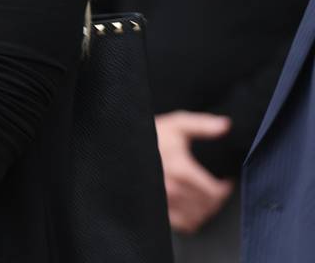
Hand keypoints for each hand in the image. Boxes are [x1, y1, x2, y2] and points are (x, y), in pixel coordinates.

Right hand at [154, 110, 232, 233]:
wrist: (122, 146)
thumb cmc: (151, 135)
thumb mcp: (176, 124)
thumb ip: (202, 125)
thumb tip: (226, 125)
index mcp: (180, 169)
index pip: (214, 192)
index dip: (225, 188)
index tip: (225, 182)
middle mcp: (170, 189)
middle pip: (207, 206)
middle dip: (216, 199)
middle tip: (214, 189)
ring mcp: (161, 202)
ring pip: (196, 217)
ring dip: (204, 210)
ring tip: (203, 198)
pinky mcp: (156, 210)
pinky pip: (183, 225)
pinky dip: (191, 220)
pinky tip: (190, 208)